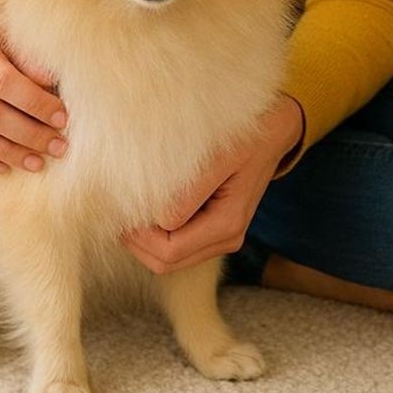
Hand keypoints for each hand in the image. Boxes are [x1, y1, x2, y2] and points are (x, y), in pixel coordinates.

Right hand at [0, 0, 68, 173]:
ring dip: (6, 153)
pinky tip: (5, 165)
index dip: (34, 102)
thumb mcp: (10, 22)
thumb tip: (53, 84)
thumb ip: (29, 53)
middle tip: (58, 146)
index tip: (63, 117)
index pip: (1, 79)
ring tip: (38, 162)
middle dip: (27, 134)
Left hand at [122, 95, 303, 274]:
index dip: (140, 235)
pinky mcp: (216, 228)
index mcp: (227, 224)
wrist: (274, 130)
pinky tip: (149, 206)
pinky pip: (178, 245)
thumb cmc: (248, 136)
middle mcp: (226, 238)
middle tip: (118, 209)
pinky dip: (156, 234)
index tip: (124, 204)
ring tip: (130, 207)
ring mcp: (222, 236)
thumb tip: (158, 217)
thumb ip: (190, 191)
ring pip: (169, 259)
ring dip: (144, 240)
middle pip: (166, 263)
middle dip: (137, 242)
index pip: (169, 251)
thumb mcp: (220, 157)